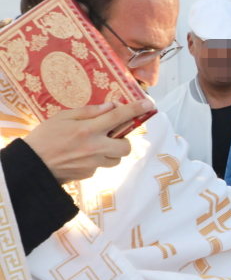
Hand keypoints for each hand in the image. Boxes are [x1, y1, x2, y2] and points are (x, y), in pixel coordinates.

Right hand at [23, 100, 154, 182]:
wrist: (32, 166)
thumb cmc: (44, 137)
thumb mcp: (62, 117)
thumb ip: (87, 112)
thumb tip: (111, 106)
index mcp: (88, 129)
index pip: (118, 117)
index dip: (135, 110)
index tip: (149, 105)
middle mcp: (95, 147)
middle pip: (126, 146)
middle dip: (124, 140)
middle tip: (113, 136)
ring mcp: (94, 163)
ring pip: (116, 159)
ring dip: (112, 151)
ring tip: (95, 146)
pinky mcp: (90, 174)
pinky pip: (101, 166)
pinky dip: (97, 160)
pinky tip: (81, 157)